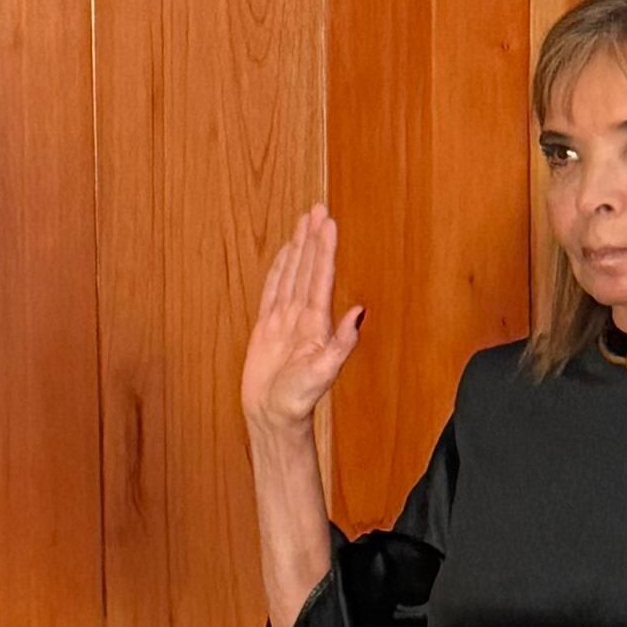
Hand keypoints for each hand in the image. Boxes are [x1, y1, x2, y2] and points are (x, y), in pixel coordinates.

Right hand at [243, 206, 365, 435]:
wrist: (273, 418)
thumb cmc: (297, 400)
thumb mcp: (323, 373)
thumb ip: (342, 343)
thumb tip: (359, 312)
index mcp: (316, 323)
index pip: (320, 277)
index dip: (324, 249)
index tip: (327, 222)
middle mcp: (302, 317)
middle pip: (308, 268)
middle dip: (313, 238)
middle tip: (317, 208)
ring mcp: (284, 321)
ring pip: (292, 275)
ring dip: (298, 248)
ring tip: (303, 221)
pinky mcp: (267, 329)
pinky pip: (272, 292)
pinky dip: (279, 270)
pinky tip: (285, 254)